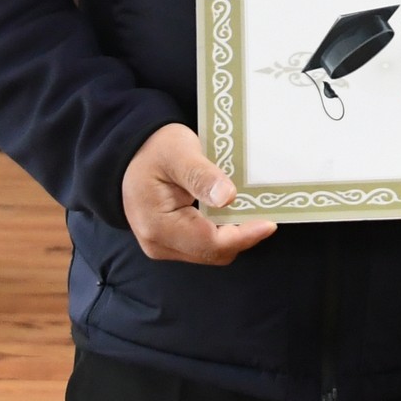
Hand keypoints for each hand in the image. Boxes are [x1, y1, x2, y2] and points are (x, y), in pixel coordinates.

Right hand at [121, 123, 276, 264]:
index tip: (269, 223)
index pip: (209, 243)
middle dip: (241, 236)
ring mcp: (162, 246)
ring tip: (250, 210)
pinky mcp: (169, 242)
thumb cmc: (155, 149)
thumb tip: (228, 197)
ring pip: (210, 251)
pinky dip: (222, 232)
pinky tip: (232, 213)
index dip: (242, 236)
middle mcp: (158, 244)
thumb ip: (201, 176)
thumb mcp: (179, 152)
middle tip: (264, 211)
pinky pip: (203, 245)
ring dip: (233, 235)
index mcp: (158, 225)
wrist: (131, 153)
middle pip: (212, 252)